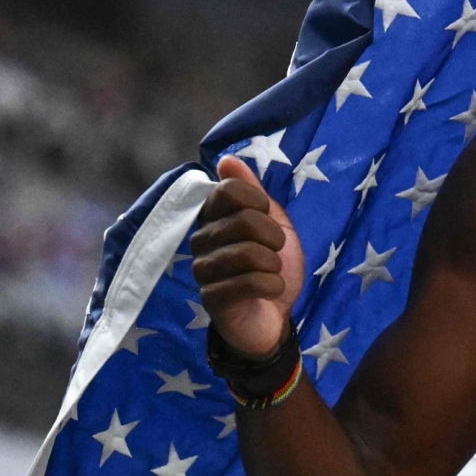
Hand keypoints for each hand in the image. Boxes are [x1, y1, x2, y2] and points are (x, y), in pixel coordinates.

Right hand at [192, 155, 305, 355]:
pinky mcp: (211, 299)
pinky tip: (270, 291)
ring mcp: (203, 270)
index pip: (229, 190)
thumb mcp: (273, 223)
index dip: (259, 202)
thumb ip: (252, 191)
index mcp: (213, 218)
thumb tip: (226, 160)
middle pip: (245, 220)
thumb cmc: (271, 266)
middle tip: (274, 253)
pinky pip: (249, 282)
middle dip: (274, 237)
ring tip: (271, 273)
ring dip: (273, 264)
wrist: (274, 316)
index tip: (266, 218)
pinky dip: (272, 285)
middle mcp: (201, 240)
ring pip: (247, 252)